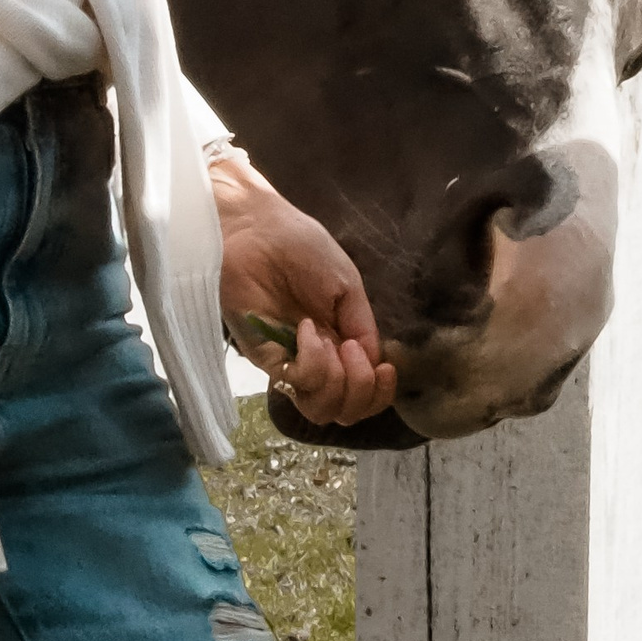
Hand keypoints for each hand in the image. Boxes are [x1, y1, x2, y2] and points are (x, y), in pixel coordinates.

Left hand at [209, 147, 398, 429]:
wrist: (257, 230)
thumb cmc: (302, 247)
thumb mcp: (348, 284)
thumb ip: (362, 326)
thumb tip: (370, 363)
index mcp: (343, 343)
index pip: (365, 392)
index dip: (379, 392)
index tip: (384, 368)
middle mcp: (319, 360)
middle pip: (346, 410)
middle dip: (361, 390)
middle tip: (352, 351)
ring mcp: (291, 361)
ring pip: (321, 409)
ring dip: (338, 383)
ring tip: (332, 343)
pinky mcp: (265, 357)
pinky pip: (295, 383)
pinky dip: (313, 364)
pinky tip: (308, 330)